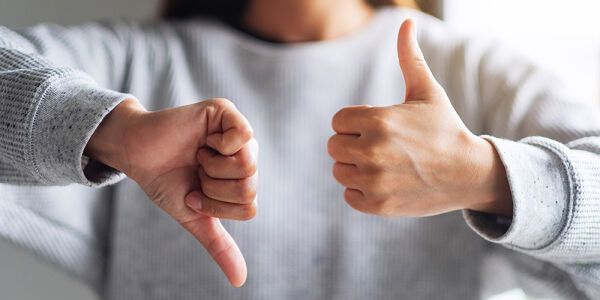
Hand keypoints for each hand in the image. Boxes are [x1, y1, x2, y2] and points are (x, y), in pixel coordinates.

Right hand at [86, 98, 256, 286]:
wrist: (136, 154)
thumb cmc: (166, 181)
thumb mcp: (195, 216)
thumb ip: (219, 244)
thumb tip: (239, 281)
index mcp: (243, 178)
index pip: (249, 206)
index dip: (217, 206)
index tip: (195, 193)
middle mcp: (246, 154)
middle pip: (250, 186)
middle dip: (213, 188)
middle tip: (196, 173)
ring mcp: (238, 132)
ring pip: (248, 165)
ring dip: (213, 168)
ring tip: (198, 156)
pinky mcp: (226, 111)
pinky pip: (243, 136)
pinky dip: (220, 146)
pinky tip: (205, 141)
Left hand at [327, 19, 511, 217]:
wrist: (469, 174)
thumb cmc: (445, 129)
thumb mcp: (427, 91)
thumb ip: (409, 57)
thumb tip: (406, 20)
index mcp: (378, 121)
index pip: (338, 121)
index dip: (356, 123)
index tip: (379, 127)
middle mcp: (372, 152)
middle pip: (334, 146)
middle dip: (353, 144)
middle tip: (381, 146)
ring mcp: (374, 181)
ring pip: (340, 170)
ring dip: (356, 167)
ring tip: (384, 164)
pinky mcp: (378, 205)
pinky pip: (349, 196)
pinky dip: (362, 191)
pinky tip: (385, 182)